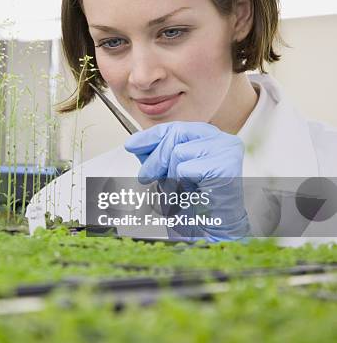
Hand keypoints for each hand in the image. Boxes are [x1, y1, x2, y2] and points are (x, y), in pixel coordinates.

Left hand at [124, 121, 248, 241]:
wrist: (214, 231)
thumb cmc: (195, 204)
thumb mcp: (168, 174)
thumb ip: (155, 156)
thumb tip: (135, 144)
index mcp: (209, 137)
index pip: (174, 127)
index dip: (149, 136)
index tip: (131, 145)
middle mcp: (222, 139)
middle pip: (175, 134)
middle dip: (154, 159)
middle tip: (145, 177)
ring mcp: (227, 150)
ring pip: (178, 152)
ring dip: (170, 176)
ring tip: (179, 191)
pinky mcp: (226, 166)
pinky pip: (185, 168)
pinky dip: (181, 184)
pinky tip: (191, 194)